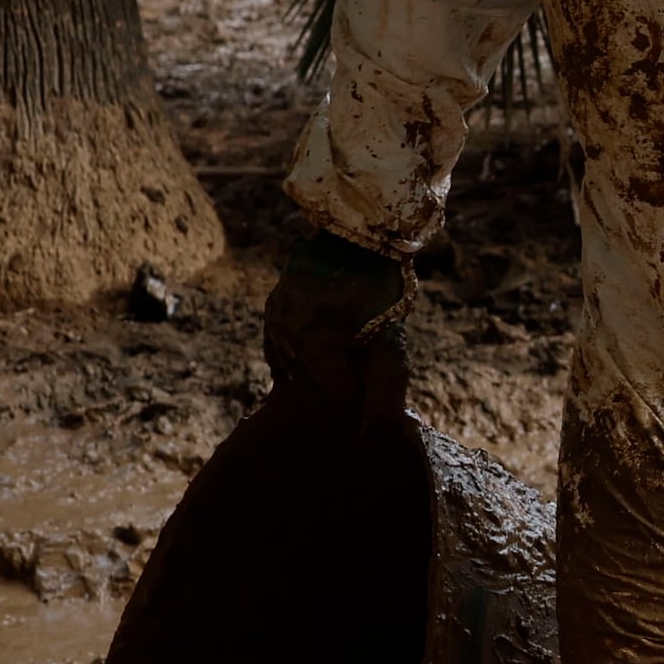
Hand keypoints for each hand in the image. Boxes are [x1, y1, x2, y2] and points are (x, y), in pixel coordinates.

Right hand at [264, 228, 416, 421]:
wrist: (360, 235)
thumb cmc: (379, 287)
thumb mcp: (390, 341)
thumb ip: (384, 388)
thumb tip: (374, 429)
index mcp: (308, 347)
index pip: (337, 395)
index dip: (363, 389)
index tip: (378, 371)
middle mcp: (282, 337)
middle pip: (313, 384)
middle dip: (342, 379)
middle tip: (366, 353)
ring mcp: (273, 321)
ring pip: (295, 368)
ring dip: (322, 368)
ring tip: (349, 345)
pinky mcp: (273, 309)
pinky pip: (284, 348)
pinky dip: (303, 355)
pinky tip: (324, 348)